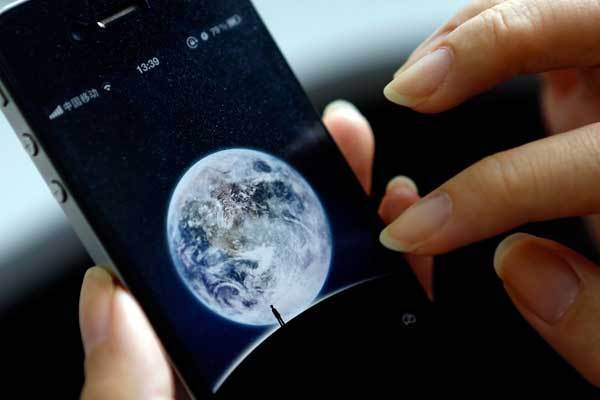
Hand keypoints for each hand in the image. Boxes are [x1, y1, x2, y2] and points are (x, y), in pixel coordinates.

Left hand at [79, 101, 426, 398]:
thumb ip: (119, 386)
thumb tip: (107, 296)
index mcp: (197, 362)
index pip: (215, 268)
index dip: (235, 208)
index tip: (252, 155)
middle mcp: (261, 357)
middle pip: (291, 260)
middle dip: (315, 193)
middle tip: (328, 139)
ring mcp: (319, 369)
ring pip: (351, 286)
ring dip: (369, 227)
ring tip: (379, 178)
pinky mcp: (372, 378)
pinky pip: (395, 327)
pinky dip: (411, 286)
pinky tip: (415, 246)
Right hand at [380, 0, 599, 385]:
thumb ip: (596, 321)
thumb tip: (517, 265)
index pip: (578, 167)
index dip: (484, 196)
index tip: (415, 230)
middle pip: (580, 23)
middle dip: (485, 48)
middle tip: (409, 92)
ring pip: (548, 5)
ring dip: (468, 32)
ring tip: (413, 81)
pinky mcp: (592, 69)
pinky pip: (536, 15)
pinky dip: (475, 30)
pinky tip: (441, 62)